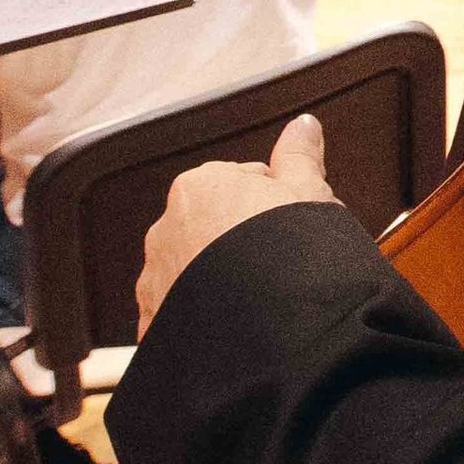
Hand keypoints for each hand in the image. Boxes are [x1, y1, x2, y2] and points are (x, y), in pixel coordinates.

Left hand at [137, 113, 328, 334]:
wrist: (270, 337)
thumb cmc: (290, 261)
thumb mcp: (310, 195)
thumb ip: (300, 156)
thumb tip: (303, 126)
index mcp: (202, 188)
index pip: (242, 183)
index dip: (276, 203)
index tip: (294, 224)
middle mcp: (167, 229)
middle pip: (213, 226)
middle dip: (241, 241)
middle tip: (282, 263)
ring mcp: (156, 279)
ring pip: (193, 270)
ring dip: (218, 280)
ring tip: (261, 300)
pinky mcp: (153, 324)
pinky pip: (180, 312)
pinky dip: (203, 317)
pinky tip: (237, 324)